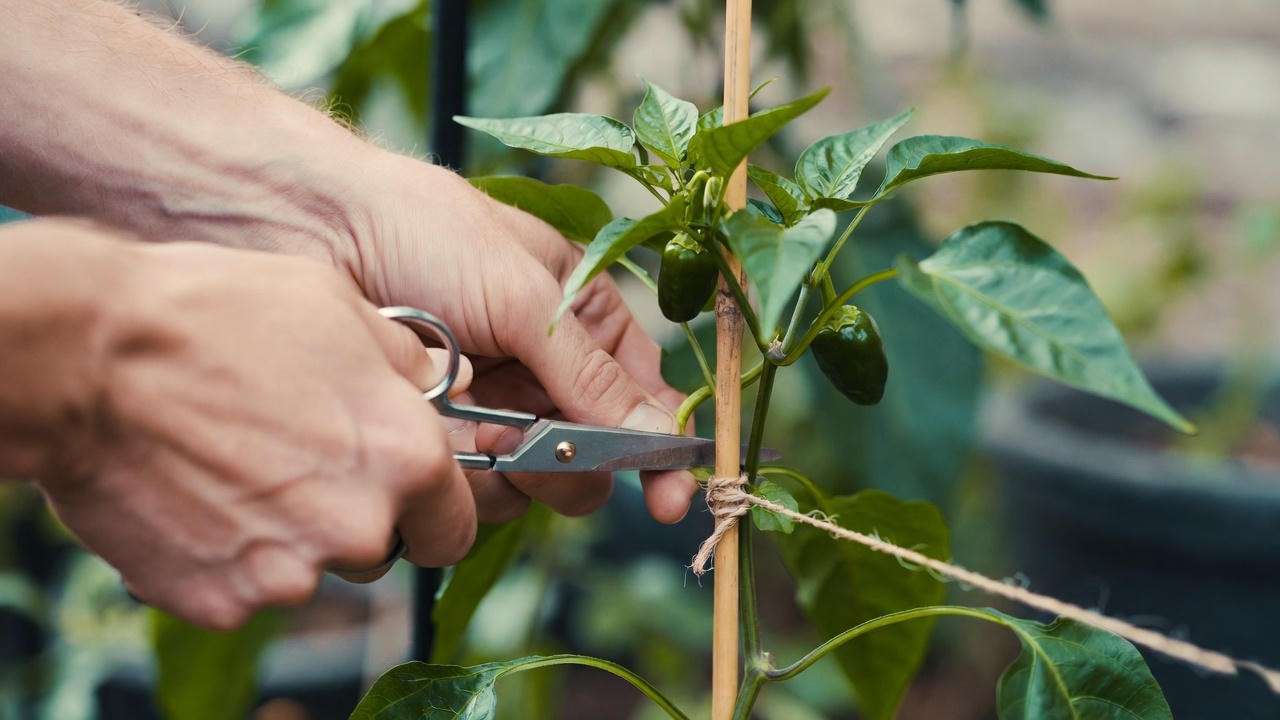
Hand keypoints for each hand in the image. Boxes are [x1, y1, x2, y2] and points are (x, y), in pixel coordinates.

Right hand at [37, 231, 476, 628]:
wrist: (89, 360)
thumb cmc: (216, 317)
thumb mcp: (339, 308)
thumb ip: (405, 366)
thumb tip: (436, 386)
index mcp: (407, 456)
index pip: (455, 524)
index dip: (432, 510)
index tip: (406, 498)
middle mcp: (362, 525)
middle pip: (381, 548)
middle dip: (353, 517)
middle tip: (298, 465)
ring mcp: (290, 572)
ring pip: (312, 570)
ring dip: (290, 537)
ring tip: (236, 470)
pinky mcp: (223, 601)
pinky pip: (245, 589)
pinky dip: (228, 557)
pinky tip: (196, 497)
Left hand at [334, 154, 697, 524]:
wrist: (302, 226)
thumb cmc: (420, 231)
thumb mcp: (523, 295)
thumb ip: (591, 374)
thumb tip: (660, 436)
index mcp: (580, 315)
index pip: (640, 395)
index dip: (660, 450)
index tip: (669, 500)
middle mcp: (540, 367)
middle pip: (591, 454)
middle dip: (568, 461)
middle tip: (529, 448)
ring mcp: (487, 404)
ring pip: (531, 479)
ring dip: (507, 465)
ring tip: (466, 424)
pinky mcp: (434, 435)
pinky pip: (469, 486)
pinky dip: (456, 467)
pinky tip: (429, 426)